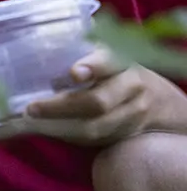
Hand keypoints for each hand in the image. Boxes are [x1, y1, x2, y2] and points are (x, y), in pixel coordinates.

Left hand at [23, 49, 185, 145]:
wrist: (157, 101)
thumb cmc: (114, 72)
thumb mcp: (103, 55)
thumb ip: (78, 51)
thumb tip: (36, 50)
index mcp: (122, 61)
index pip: (109, 61)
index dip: (93, 66)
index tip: (75, 72)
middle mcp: (131, 86)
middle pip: (97, 102)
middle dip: (60, 107)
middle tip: (32, 108)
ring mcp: (133, 114)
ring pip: (94, 127)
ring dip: (59, 126)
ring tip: (32, 121)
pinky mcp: (126, 134)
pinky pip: (95, 140)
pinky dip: (67, 136)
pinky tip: (48, 130)